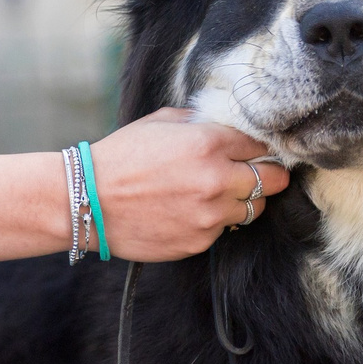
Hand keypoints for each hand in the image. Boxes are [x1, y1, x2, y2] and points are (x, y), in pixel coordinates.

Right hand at [88, 109, 289, 261]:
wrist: (88, 201)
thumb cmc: (122, 157)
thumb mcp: (161, 122)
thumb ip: (201, 122)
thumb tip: (226, 124)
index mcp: (209, 143)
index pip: (261, 144)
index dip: (260, 146)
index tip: (255, 151)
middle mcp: (217, 179)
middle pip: (274, 180)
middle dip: (268, 175)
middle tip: (255, 174)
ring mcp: (210, 214)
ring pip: (255, 208)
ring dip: (243, 200)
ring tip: (217, 194)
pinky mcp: (199, 241)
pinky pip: (224, 229)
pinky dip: (215, 221)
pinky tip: (190, 211)